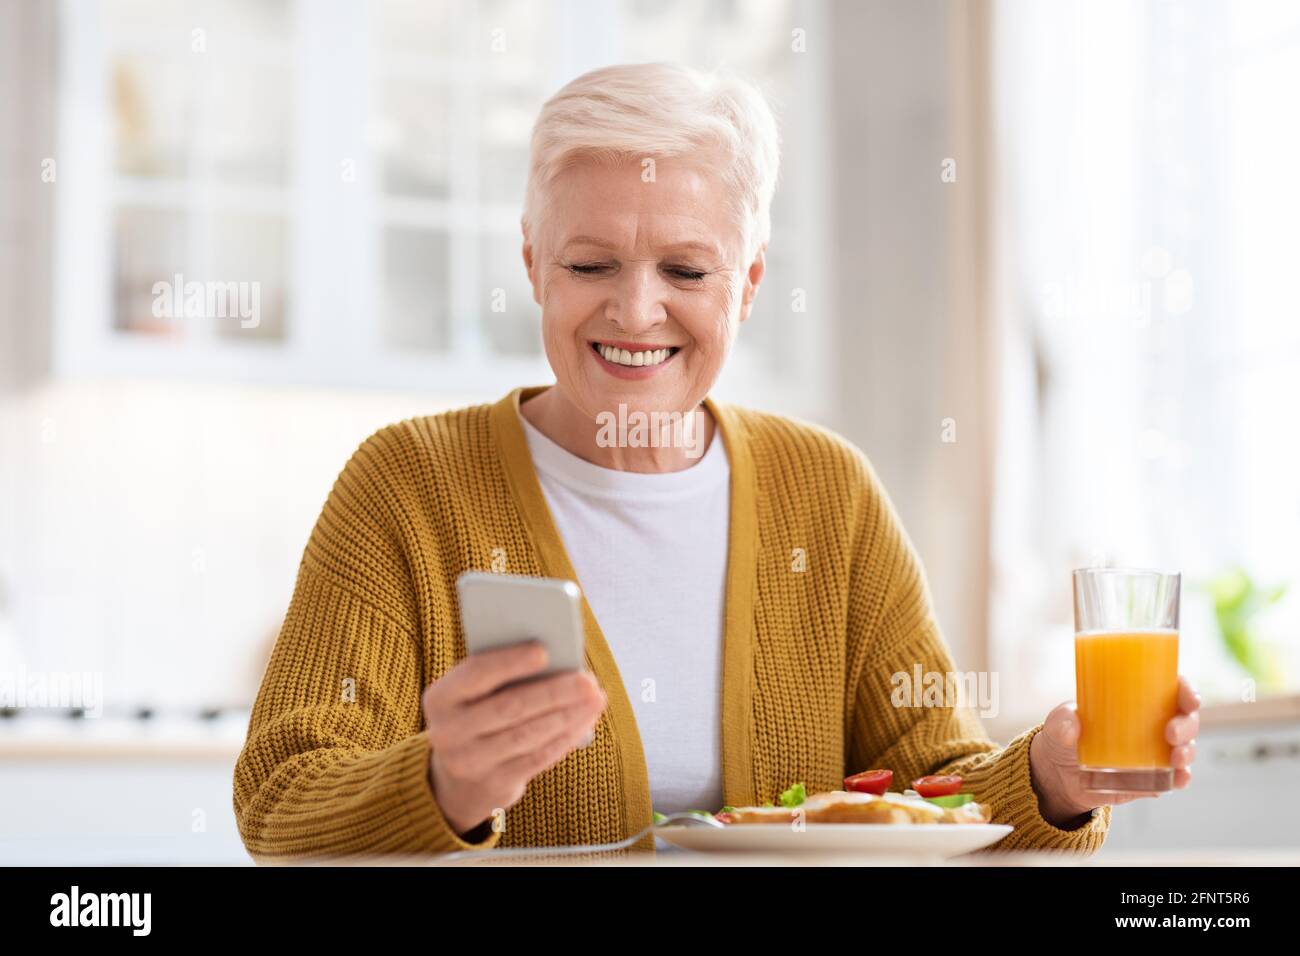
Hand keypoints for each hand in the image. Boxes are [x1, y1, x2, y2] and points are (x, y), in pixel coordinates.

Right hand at [420, 641, 606, 837]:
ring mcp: (470, 763)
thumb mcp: (474, 695)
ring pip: (528, 735)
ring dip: (568, 715)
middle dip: (553, 692)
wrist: (460, 777)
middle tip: (587, 679)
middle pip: (509, 707)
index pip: (475, 674)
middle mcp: (448, 733)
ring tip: (595, 697)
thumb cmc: (478, 714)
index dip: (510, 662)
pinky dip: (566, 737)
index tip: (544, 651)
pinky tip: (586, 720)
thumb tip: (557, 660)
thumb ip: (501, 676)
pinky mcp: (495, 785)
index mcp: (440, 698)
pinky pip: (538, 758)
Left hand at [1029, 676, 1200, 827]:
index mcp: (1134, 700)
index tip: (1188, 698)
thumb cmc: (1064, 737)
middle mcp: (1151, 723)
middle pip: (1185, 718)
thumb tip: (1072, 724)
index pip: (1170, 688)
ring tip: (1175, 759)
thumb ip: (1061, 721)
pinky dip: (1181, 777)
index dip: (1186, 690)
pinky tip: (1178, 779)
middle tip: (1171, 733)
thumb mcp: (1057, 725)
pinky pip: (1175, 777)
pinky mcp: (1152, 776)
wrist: (1059, 775)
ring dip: (1187, 751)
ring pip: (1185, 747)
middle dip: (1187, 724)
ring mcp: (1154, 751)